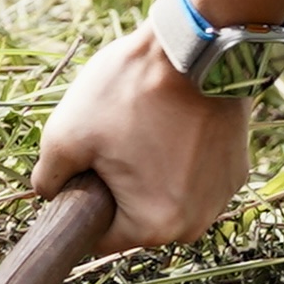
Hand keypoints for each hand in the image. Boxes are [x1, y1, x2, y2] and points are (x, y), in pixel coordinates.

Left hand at [29, 20, 252, 250]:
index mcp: (155, 227)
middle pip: (135, 215)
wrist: (194, 47)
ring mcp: (221, 196)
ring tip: (143, 124)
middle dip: (118, 183)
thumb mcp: (64, 135)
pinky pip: (192, 176)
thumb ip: (47, 179)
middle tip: (112, 137)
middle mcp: (196, 224)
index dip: (83, 199)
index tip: (84, 163)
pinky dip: (179, 155)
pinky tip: (171, 121)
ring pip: (165, 194)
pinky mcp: (235, 170)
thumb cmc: (128, 92)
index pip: (102, 236)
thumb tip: (49, 194)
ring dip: (150, 169)